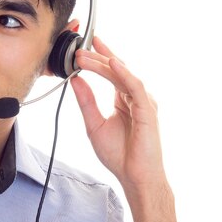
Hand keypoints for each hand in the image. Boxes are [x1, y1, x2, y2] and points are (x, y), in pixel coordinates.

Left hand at [71, 36, 165, 190]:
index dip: (100, 57)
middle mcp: (134, 97)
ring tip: (86, 55)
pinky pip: (135, 86)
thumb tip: (75, 80)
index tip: (85, 45)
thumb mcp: (94, 123)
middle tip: (79, 48)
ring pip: (122, 75)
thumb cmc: (118, 154)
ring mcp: (142, 102)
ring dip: (104, 63)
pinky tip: (112, 63)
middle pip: (116, 70)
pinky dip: (124, 73)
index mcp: (123, 99)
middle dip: (97, 57)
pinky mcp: (147, 109)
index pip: (111, 72)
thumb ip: (86, 101)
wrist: (133, 176)